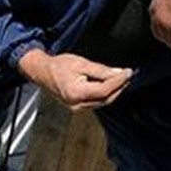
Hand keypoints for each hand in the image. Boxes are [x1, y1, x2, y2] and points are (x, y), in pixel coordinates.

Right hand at [17, 49, 132, 109]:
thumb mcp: (81, 63)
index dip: (119, 81)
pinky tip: (110, 85)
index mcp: (76, 92)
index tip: (129, 72)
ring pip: (102, 102)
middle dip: (119, 87)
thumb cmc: (58, 66)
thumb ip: (101, 70)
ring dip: (114, 92)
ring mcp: (76, 107)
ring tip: (121, 79)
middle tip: (128, 75)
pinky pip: (96, 102)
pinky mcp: (77, 107)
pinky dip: (105, 94)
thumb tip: (119, 73)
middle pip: (105, 98)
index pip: (105, 89)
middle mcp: (76, 104)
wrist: (42, 72)